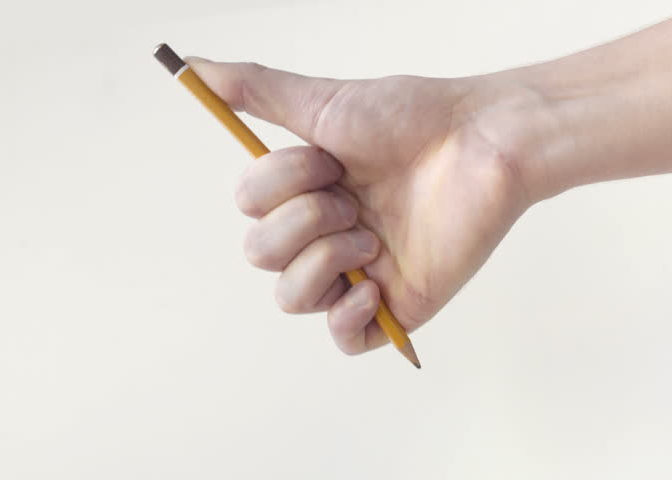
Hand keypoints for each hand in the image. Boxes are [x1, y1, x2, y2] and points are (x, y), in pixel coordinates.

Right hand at [188, 59, 535, 354]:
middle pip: (261, 256)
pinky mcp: (398, 303)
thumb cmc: (413, 117)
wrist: (483, 144)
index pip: (250, 210)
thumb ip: (256, 89)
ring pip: (292, 298)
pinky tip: (373, 286)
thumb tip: (189, 63)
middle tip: (352, 198)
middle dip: (300, 222)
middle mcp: (327, 231)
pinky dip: (346, 317)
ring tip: (370, 236)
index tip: (331, 159)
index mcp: (308, 189)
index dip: (279, 186)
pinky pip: (344, 339)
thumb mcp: (324, 102)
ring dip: (321, 261)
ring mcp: (360, 269)